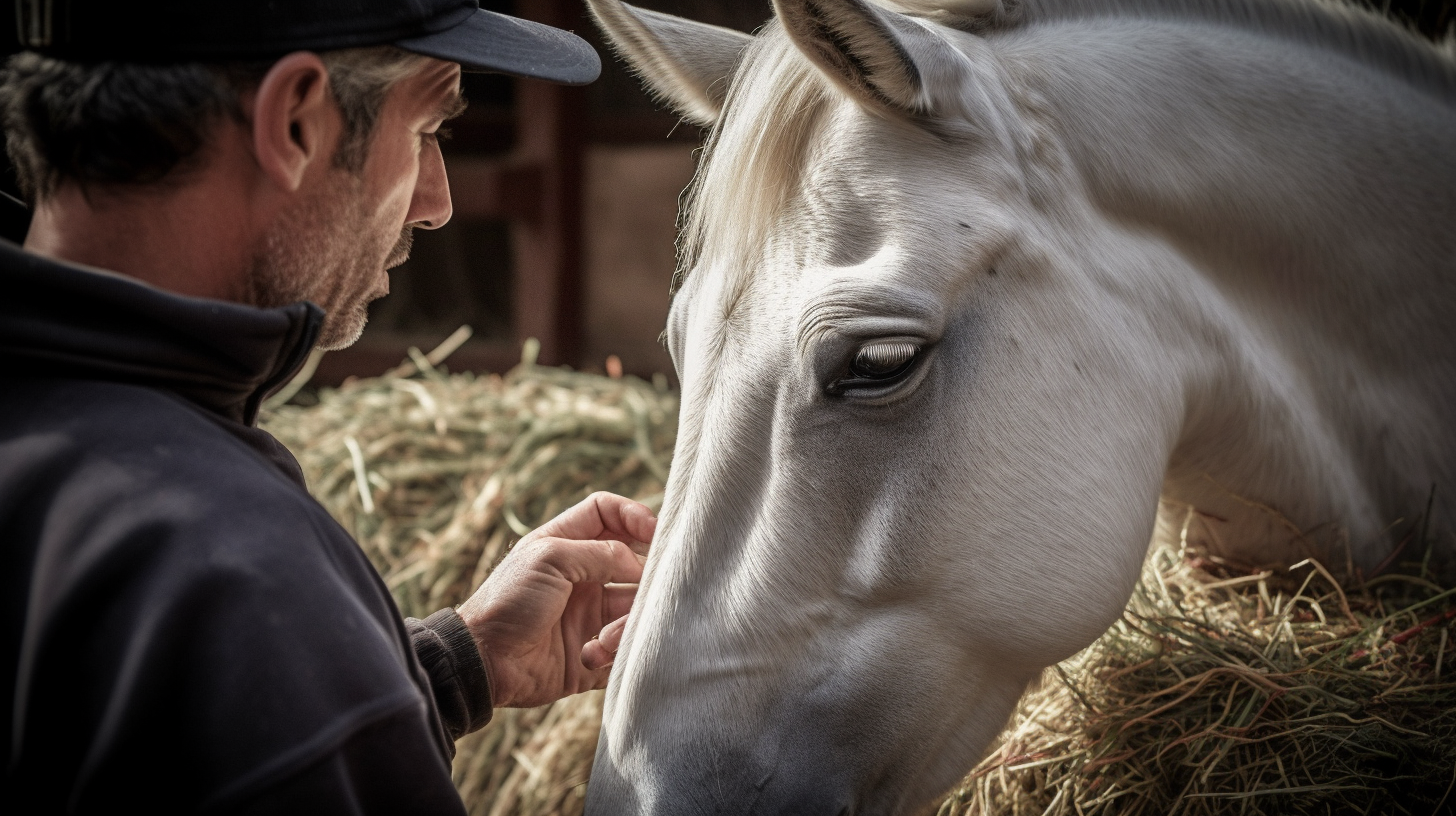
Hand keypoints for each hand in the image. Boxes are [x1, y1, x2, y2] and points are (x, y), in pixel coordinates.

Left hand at [456, 492, 655, 707]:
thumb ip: (601, 553)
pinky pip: (626, 647)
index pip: (608, 514)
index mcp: (567, 545)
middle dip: (646, 576)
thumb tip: (639, 564)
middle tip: (648, 589)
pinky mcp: (594, 650)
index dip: (634, 516)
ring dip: (628, 621)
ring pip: (636, 608)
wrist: (485, 663)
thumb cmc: (508, 601)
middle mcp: (583, 576)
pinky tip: (590, 655)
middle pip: (634, 563)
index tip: (656, 532)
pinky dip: (617, 651)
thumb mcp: (550, 559)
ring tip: (606, 637)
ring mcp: (590, 614)